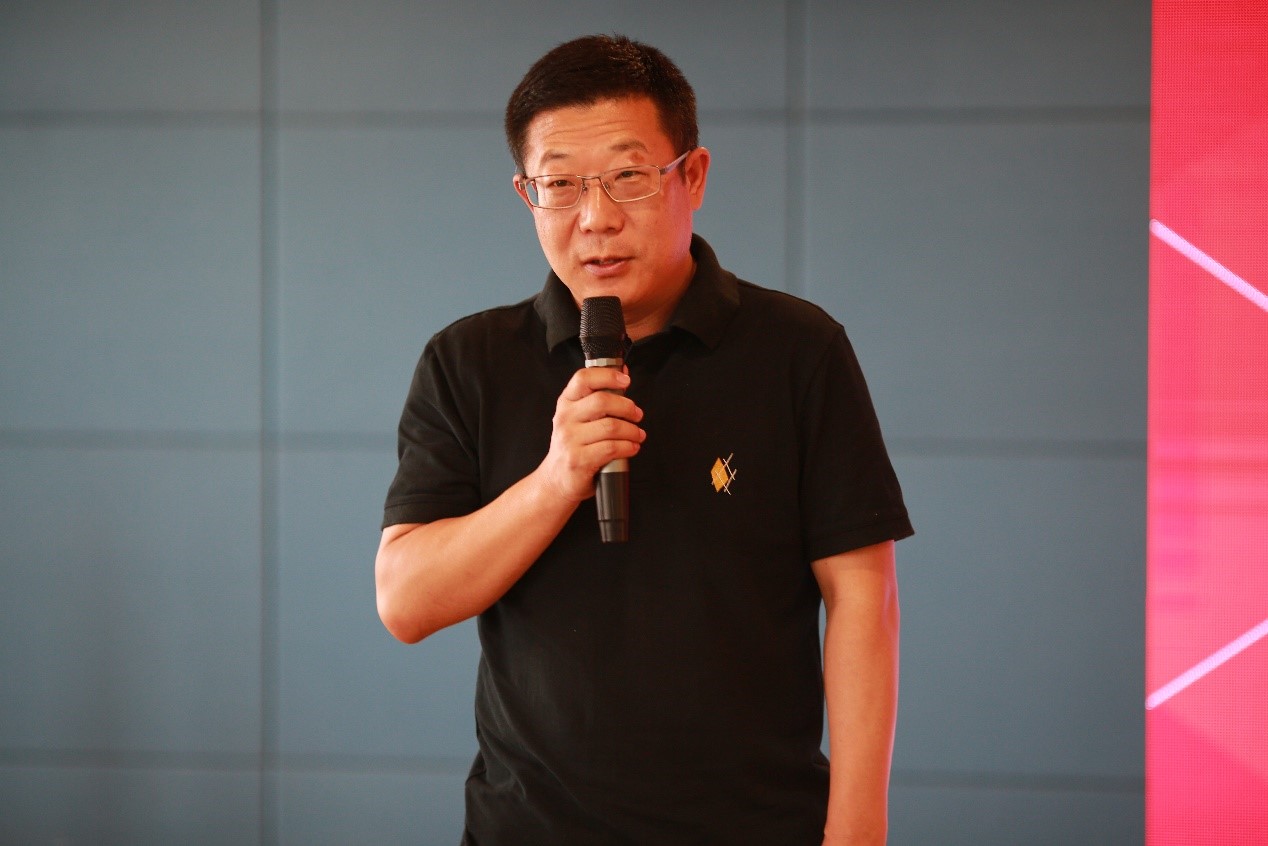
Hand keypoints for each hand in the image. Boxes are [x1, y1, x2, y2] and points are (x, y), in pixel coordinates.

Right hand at [538, 366, 644, 502]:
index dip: (607, 376)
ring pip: (611, 426)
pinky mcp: (578, 460)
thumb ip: (599, 396)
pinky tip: (632, 447)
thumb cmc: (574, 447)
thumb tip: (623, 373)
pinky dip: (628, 447)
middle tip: (637, 414)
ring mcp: (570, 440)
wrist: (557, 480)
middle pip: (602, 401)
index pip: (584, 379)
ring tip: (637, 435)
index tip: (625, 381)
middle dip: (627, 407)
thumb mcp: (580, 418)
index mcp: (566, 403)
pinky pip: (611, 448)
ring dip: (632, 430)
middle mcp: (565, 418)